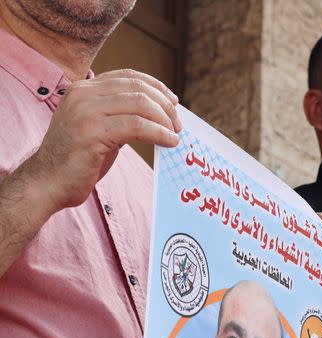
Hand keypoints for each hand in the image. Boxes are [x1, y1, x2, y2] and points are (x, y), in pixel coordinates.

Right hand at [27, 68, 180, 212]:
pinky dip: (159, 133)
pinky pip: (136, 126)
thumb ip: (120, 115)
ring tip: (175, 135)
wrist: (48, 181)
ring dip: (165, 120)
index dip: (156, 87)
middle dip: (164, 106)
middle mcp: (83, 94)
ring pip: (140, 104)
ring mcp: (86, 111)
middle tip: (178, 125)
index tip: (174, 102)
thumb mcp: (100, 127)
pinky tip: (169, 142)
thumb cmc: (79, 159)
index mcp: (84, 89)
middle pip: (138, 88)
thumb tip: (159, 114)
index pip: (128, 76)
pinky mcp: (91, 131)